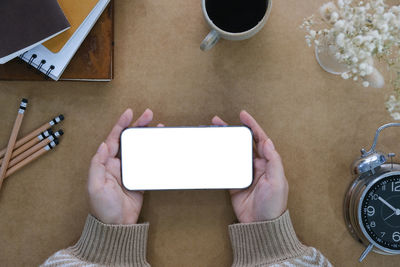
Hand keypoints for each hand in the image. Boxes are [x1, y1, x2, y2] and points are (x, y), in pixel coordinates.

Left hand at [88, 108, 156, 224]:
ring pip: (139, 148)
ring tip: (158, 126)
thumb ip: (98, 165)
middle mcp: (118, 164)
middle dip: (138, 126)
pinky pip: (147, 162)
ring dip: (147, 137)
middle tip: (149, 114)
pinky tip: (160, 146)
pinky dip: (154, 153)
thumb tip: (103, 145)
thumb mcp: (95, 186)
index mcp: (106, 163)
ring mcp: (130, 171)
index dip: (121, 125)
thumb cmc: (103, 207)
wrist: (117, 225)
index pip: (113, 139)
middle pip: (128, 140)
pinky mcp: (140, 179)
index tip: (129, 113)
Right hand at [212, 111, 287, 222]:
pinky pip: (226, 167)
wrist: (261, 226)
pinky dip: (219, 159)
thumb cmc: (274, 205)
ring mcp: (244, 173)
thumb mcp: (278, 182)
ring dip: (224, 142)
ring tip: (213, 132)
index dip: (252, 126)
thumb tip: (268, 141)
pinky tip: (212, 152)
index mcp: (269, 162)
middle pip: (243, 143)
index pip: (260, 139)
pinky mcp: (234, 183)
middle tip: (219, 122)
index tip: (243, 115)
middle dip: (233, 131)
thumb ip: (273, 161)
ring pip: (233, 152)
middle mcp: (256, 165)